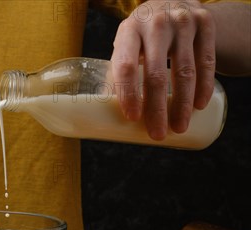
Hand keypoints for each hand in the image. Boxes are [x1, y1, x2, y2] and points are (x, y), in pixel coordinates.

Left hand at [111, 0, 215, 139]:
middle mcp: (155, 24)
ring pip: (184, 70)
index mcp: (129, 31)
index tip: (132, 117)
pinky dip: (203, 87)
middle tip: (156, 133)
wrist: (176, 1)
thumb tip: (106, 111)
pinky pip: (206, 61)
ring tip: (178, 126)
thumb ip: (119, 71)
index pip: (126, 66)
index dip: (129, 94)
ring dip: (182, 104)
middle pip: (155, 74)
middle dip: (156, 109)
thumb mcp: (128, 43)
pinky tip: (198, 106)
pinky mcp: (205, 23)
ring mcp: (182, 22)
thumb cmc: (144, 33)